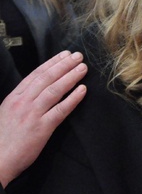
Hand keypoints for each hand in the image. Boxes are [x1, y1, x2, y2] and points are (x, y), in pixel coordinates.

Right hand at [0, 51, 87, 187]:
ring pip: (55, 90)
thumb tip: (39, 88)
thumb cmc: (3, 138)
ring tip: (83, 68)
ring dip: (71, 77)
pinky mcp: (41, 128)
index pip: (36, 75)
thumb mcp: (7, 112)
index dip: (52, 63)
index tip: (64, 55)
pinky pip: (61, 110)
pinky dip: (73, 98)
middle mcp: (23, 103)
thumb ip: (22, 100)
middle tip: (78, 56)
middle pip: (47, 78)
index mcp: (14, 98)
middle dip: (64, 65)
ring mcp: (32, 114)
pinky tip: (82, 90)